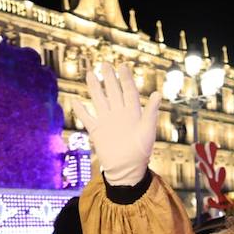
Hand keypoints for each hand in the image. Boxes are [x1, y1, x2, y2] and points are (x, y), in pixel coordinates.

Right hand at [74, 63, 161, 185]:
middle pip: (113, 92)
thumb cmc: (141, 151)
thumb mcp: (148, 130)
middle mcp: (119, 114)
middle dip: (109, 78)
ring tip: (90, 74)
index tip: (122, 66)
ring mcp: (107, 121)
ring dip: (95, 88)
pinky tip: (75, 101)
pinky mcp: (97, 131)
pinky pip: (87, 118)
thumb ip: (151, 112)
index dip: (126, 78)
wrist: (127, 169)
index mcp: (132, 112)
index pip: (128, 91)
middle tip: (105, 64)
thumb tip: (158, 93)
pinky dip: (81, 110)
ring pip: (99, 100)